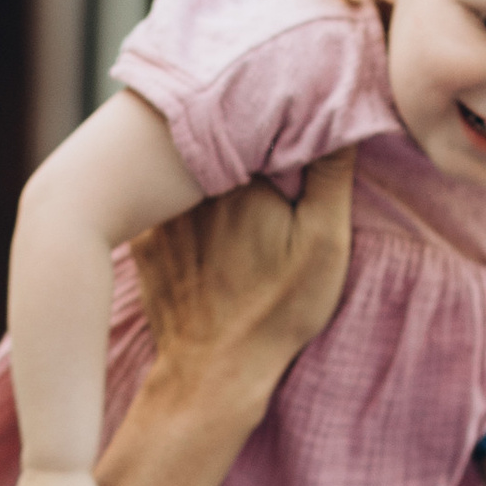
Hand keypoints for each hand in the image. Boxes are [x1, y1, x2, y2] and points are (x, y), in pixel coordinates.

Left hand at [130, 149, 354, 382]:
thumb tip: (341, 114)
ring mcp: (159, 215)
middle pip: (219, 148)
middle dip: (241, 151)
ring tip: (237, 208)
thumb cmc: (276, 310)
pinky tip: (207, 240)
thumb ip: (330, 176)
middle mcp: (190, 187)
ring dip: (207, 180)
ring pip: (187, 178)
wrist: (214, 372)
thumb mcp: (323, 243)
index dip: (279, 129)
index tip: (293, 145)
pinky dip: (183, 213)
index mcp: (239, 177)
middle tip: (266, 182)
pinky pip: (164, 209)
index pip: (259, 127)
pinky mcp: (143, 242)